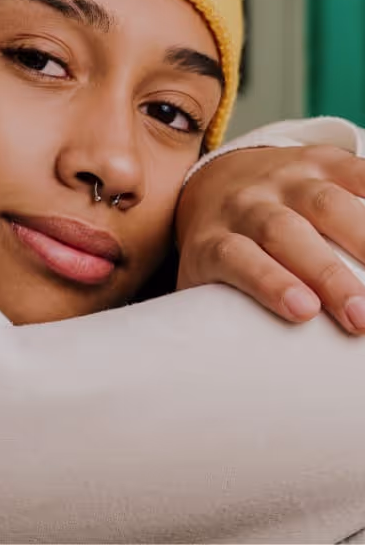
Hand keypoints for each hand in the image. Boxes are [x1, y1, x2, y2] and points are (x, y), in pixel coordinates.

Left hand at [175, 145, 364, 334]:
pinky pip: (352, 170)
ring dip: (364, 236)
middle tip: (363, 317)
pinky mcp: (315, 161)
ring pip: (322, 201)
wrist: (216, 181)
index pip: (235, 257)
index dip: (267, 280)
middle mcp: (245, 205)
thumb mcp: (202, 284)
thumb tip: (213, 388)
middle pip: (282, 232)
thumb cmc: (219, 249)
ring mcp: (282, 179)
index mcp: (215, 238)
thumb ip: (205, 324)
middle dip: (326, 272)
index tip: (302, 311)